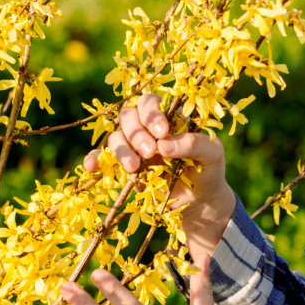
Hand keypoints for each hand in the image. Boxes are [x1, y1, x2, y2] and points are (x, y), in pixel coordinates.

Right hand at [83, 94, 236, 259]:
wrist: (201, 200)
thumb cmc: (207, 170)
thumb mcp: (212, 154)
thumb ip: (194, 144)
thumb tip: (164, 145)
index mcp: (167, 118)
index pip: (150, 103)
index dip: (152, 114)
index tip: (162, 132)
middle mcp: (147, 129)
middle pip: (129, 117)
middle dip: (137, 133)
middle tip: (150, 152)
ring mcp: (133, 148)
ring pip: (116, 137)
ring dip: (122, 150)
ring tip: (134, 167)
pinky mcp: (124, 168)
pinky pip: (102, 158)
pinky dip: (94, 159)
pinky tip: (91, 167)